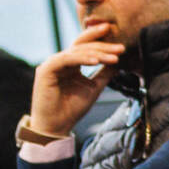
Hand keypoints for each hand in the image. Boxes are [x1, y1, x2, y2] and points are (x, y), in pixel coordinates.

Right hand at [28, 17, 125, 137]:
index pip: (87, 47)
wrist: (56, 126)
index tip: (122, 45)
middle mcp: (61, 61)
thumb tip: (119, 62)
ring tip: (114, 57)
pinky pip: (66, 60)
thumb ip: (104, 74)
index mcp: (71, 64)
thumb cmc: (72, 109)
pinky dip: (81, 59)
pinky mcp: (46, 70)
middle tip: (121, 47)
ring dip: (97, 53)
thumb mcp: (94, 88)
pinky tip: (96, 61)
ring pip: (76, 52)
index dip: (102, 42)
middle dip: (103, 45)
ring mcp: (53, 64)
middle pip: (83, 46)